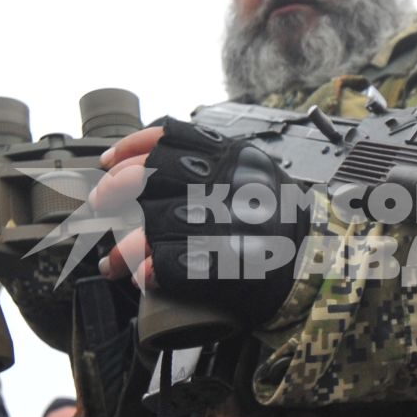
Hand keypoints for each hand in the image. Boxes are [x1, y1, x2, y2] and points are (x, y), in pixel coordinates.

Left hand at [95, 118, 306, 328]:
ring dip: (122, 249)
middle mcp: (222, 184)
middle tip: (99, 206)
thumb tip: (157, 161)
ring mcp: (220, 222)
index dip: (130, 148)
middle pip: (148, 177)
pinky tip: (141, 278)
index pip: (170, 138)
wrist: (317, 262)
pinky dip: (148, 272)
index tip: (107, 161)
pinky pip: (168, 265)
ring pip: (151, 226)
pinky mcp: (220, 263)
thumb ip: (214, 161)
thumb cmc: (283, 219)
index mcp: (230, 157)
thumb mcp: (254, 172)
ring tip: (111, 263)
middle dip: (113, 191)